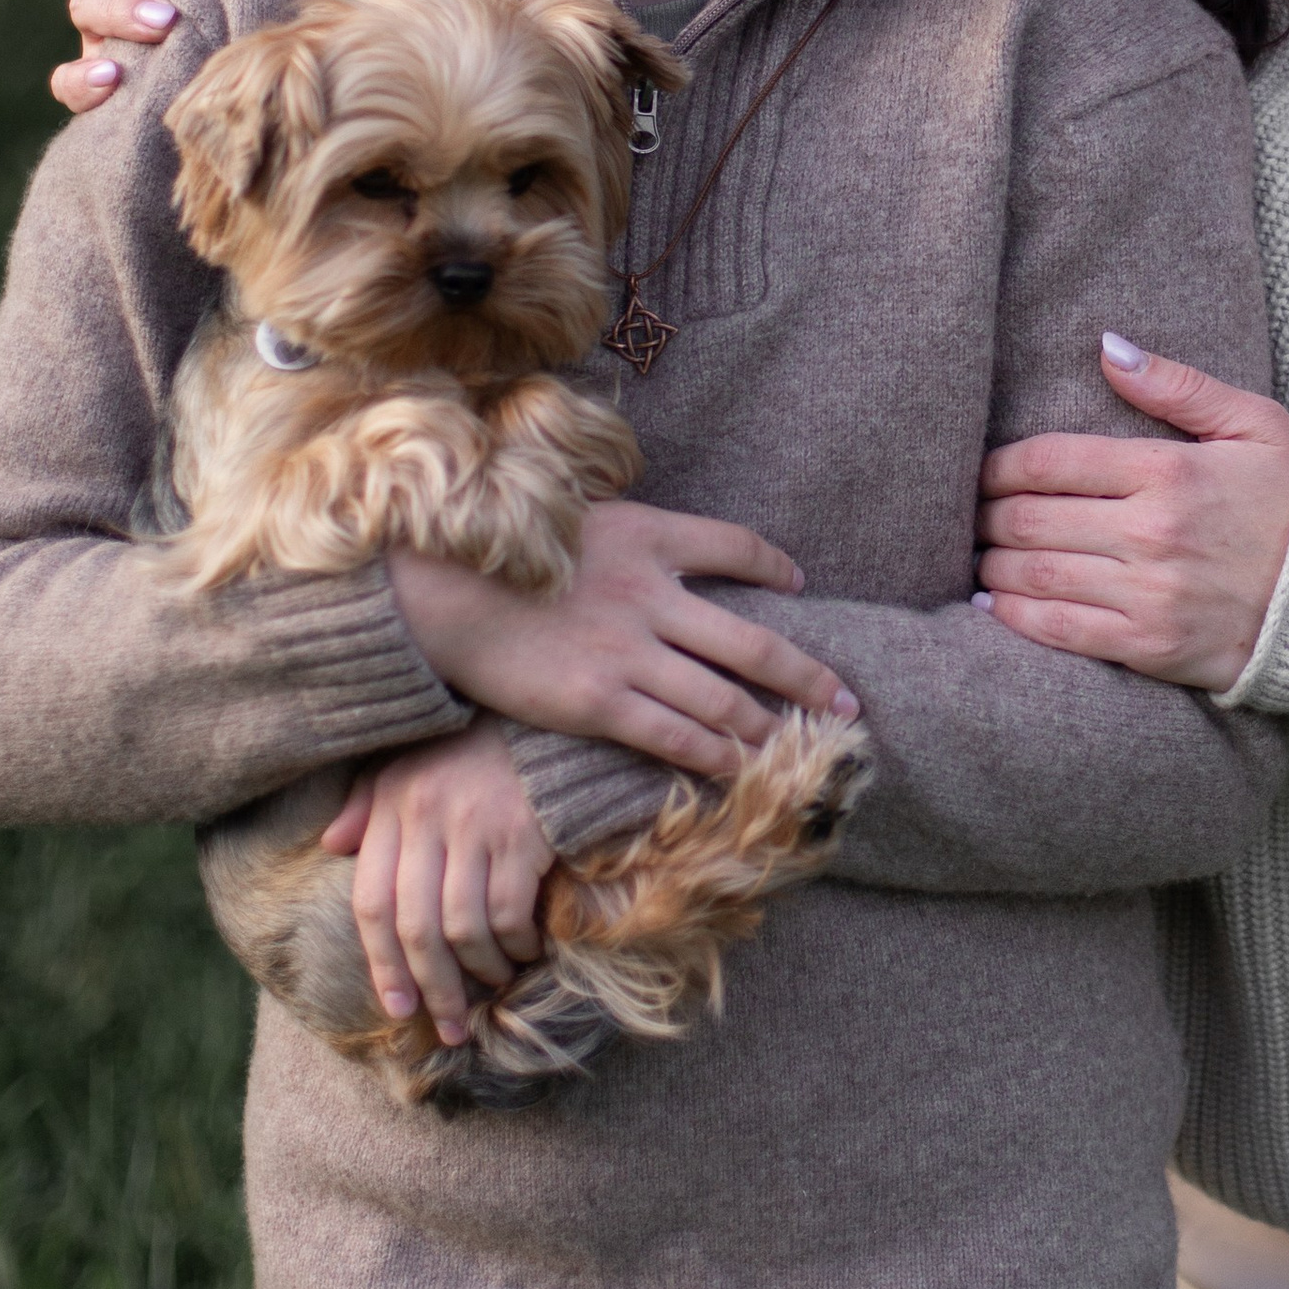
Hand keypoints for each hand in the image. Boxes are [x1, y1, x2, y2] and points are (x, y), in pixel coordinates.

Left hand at [318, 717, 551, 1045]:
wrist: (543, 713)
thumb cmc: (471, 747)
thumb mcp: (408, 764)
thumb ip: (368, 804)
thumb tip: (331, 845)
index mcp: (393, 804)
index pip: (371, 902)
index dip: (381, 965)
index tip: (398, 1010)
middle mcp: (427, 816)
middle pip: (416, 928)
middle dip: (432, 989)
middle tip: (449, 1027)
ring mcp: (476, 825)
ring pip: (462, 929)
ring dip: (479, 972)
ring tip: (493, 984)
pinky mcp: (523, 832)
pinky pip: (509, 912)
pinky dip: (516, 944)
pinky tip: (526, 950)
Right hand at [388, 501, 859, 779]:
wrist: (441, 589)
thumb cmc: (496, 554)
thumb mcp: (572, 518)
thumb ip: (624, 538)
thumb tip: (651, 552)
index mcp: (647, 535)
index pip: (735, 545)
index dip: (774, 566)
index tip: (797, 586)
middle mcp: (652, 592)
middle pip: (754, 643)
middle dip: (808, 679)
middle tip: (847, 703)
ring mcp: (629, 650)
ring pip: (723, 700)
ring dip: (769, 729)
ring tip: (801, 749)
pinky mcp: (599, 701)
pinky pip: (675, 737)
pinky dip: (716, 756)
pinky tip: (740, 770)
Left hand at [974, 334, 1288, 691]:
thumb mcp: (1254, 424)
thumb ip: (1177, 385)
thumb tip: (1107, 347)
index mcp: (1167, 471)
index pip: (1049, 461)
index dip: (998, 466)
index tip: (983, 470)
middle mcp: (1150, 532)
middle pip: (1029, 519)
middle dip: (986, 515)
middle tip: (974, 514)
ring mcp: (1148, 594)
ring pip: (1033, 576)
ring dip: (991, 565)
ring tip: (981, 555)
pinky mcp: (1150, 646)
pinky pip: (1059, 632)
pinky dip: (1013, 619)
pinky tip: (993, 605)